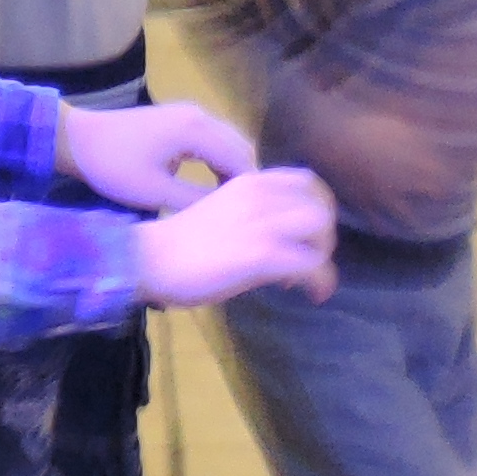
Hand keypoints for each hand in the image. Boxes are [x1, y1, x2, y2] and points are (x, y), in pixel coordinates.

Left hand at [57, 98, 254, 213]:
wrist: (78, 139)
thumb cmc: (113, 167)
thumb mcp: (154, 193)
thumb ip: (195, 201)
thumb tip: (227, 215)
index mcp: (195, 131)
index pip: (239, 160)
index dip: (247, 189)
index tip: (249, 218)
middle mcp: (199, 115)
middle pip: (240, 146)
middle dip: (244, 177)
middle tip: (244, 213)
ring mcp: (190, 113)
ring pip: (229, 140)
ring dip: (233, 167)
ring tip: (231, 201)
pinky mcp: (181, 117)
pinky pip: (214, 137)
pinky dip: (220, 158)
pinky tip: (214, 182)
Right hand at [133, 164, 334, 306]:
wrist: (151, 259)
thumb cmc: (180, 241)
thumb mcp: (224, 210)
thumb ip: (253, 212)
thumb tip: (282, 235)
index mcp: (251, 182)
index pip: (306, 181)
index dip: (319, 205)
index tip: (311, 230)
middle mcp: (261, 196)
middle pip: (320, 206)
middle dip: (325, 234)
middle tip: (313, 256)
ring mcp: (263, 225)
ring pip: (320, 230)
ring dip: (323, 254)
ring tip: (311, 275)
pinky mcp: (262, 255)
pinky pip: (310, 265)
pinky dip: (320, 281)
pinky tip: (312, 294)